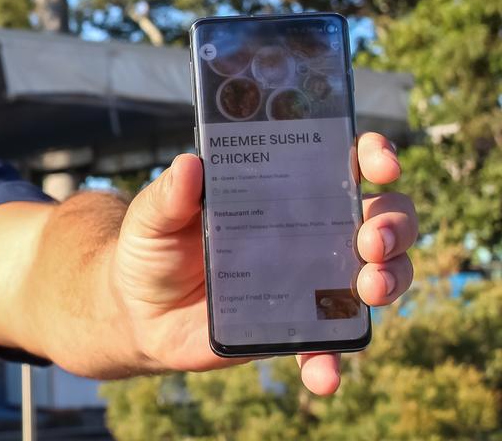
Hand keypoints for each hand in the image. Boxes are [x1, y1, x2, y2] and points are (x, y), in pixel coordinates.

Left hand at [111, 131, 414, 393]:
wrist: (139, 312)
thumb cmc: (151, 248)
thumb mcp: (152, 217)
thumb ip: (169, 194)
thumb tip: (190, 164)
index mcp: (280, 189)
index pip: (341, 160)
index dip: (371, 155)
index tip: (380, 162)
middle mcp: (308, 229)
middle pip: (379, 216)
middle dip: (393, 224)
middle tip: (372, 239)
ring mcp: (310, 279)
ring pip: (378, 274)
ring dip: (390, 280)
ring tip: (368, 288)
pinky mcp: (297, 326)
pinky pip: (329, 345)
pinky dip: (333, 361)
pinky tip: (322, 377)